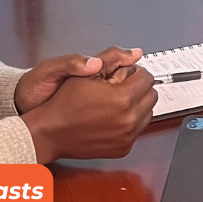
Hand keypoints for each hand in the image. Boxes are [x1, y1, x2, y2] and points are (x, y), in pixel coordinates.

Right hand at [20, 66, 157, 163]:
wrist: (50, 132)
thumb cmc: (64, 103)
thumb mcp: (87, 73)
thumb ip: (113, 58)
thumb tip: (135, 53)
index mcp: (123, 98)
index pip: (147, 78)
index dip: (133, 72)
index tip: (122, 75)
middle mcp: (129, 119)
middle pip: (152, 95)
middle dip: (137, 88)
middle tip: (118, 87)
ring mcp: (127, 136)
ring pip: (148, 113)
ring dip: (136, 105)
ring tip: (114, 103)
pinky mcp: (124, 148)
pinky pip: (137, 130)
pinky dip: (129, 122)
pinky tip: (111, 117)